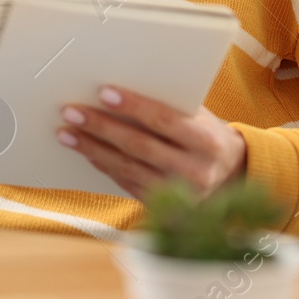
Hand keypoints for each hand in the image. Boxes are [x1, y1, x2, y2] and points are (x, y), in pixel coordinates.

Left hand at [56, 86, 245, 197]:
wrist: (231, 176)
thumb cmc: (207, 135)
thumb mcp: (200, 117)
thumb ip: (169, 106)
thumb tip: (118, 91)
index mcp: (208, 143)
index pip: (164, 120)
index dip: (133, 106)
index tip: (103, 92)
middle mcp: (195, 171)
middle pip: (139, 146)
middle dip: (101, 127)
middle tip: (71, 111)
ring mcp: (178, 195)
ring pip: (126, 168)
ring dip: (92, 149)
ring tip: (67, 132)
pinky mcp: (163, 207)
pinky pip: (125, 183)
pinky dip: (103, 165)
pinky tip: (86, 151)